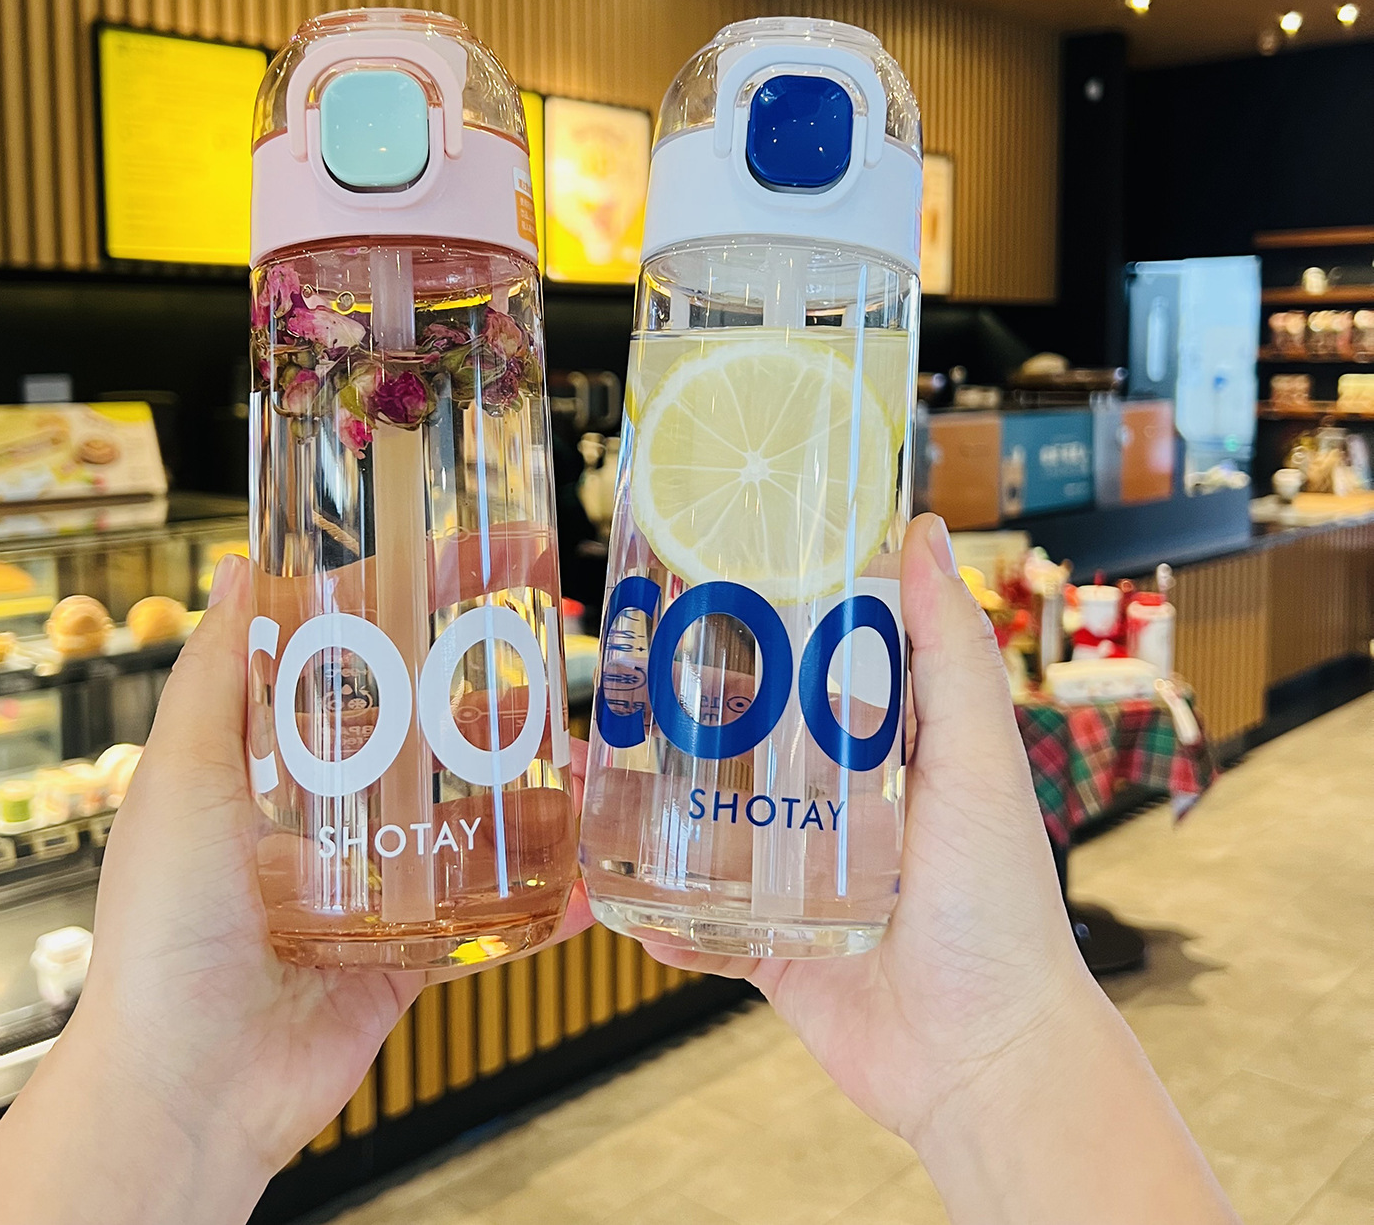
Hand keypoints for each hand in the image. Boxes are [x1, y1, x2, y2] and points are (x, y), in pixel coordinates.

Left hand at [0, 555, 589, 1223]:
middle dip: (500, 685)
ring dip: (537, 783)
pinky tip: (589, 875)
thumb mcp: (180, 779)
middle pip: (434, 722)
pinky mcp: (415, 946)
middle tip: (560, 650)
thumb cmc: (165, 930)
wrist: (188, 1086)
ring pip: (477, 810)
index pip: (365, 652)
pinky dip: (545, 895)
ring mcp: (382, 876)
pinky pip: (491, 910)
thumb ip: (213, 674)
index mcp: (280, 759)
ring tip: (588, 763)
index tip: (493, 554)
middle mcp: (335, 808)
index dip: (429, 594)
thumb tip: (241, 565)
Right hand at [642, 514, 1236, 1224]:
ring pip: (711, 829)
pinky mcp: (772, 948)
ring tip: (593, 775)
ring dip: (657, 809)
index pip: (818, 668)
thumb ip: (949, 653)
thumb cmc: (997, 905)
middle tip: (623, 678)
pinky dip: (658, 913)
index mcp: (889, 754)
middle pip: (749, 743)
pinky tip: (611, 893)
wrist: (983, 1061)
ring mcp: (801, 880)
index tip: (703, 585)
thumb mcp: (978, 761)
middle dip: (689, 715)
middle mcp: (840, 810)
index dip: (765, 624)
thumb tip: (925, 530)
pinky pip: (699, 925)